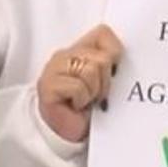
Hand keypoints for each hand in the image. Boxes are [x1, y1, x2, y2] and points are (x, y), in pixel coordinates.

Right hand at [36, 24, 122, 142]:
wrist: (66, 133)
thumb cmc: (87, 108)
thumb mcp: (105, 81)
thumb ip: (111, 63)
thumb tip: (120, 58)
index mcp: (79, 50)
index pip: (103, 33)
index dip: (113, 52)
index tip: (110, 73)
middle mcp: (64, 55)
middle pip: (101, 57)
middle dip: (105, 81)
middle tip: (94, 94)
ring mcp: (53, 69)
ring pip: (90, 70)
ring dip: (93, 92)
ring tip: (84, 100)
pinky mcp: (47, 86)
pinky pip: (78, 87)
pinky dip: (81, 100)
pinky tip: (74, 105)